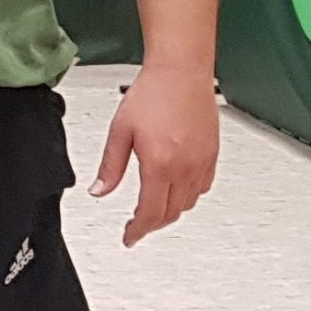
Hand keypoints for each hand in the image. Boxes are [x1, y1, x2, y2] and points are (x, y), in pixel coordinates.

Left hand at [92, 65, 218, 246]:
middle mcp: (186, 168)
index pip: (150, 212)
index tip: (129, 237)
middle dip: (152, 224)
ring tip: (152, 210)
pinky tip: (175, 190)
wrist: (180, 72)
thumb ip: (110, 166)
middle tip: (136, 226)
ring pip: (188, 203)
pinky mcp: (212, 156)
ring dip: (170, 211)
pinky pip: (202, 188)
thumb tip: (98, 190)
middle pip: (170, 213)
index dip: (138, 230)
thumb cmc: (151, 94)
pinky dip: (188, 197)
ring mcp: (202, 163)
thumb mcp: (119, 131)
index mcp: (160, 164)